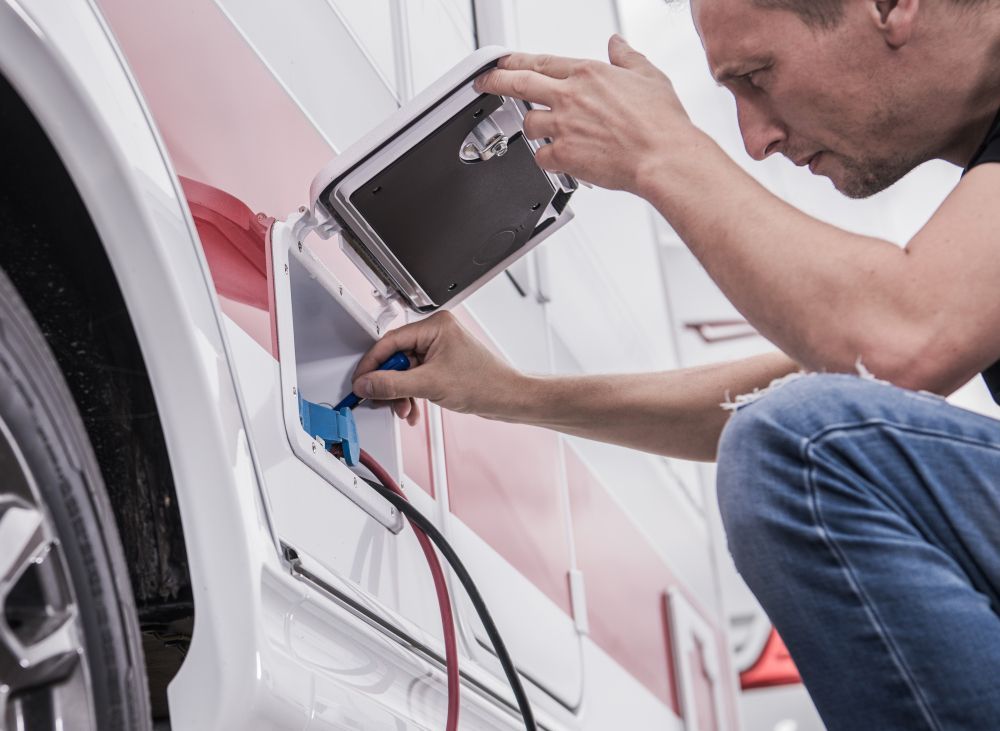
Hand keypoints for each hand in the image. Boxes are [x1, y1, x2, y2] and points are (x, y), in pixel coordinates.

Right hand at [352, 311, 524, 423]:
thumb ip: (392, 384)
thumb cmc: (484, 383)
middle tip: (382, 399)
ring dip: (401, 393)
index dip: (372, 364)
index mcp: (435, 325)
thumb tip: (367, 384)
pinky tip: (413, 409)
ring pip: (405, 371)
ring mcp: (439, 349)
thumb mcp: (429, 384)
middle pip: (396, 357)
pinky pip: (417, 378)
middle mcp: (436, 333)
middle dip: (390, 383)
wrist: (508, 398)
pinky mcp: (442, 365)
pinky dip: (412, 395)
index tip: (361, 382)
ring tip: (404, 409)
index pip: (390, 341)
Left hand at [474, 35, 693, 195]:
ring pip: (528, 124)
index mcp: (588, 72)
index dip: (517, 61)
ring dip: (534, 128)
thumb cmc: (661, 122)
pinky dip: (547, 159)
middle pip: (518, 83)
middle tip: (484, 83)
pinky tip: (559, 159)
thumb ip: (627, 58)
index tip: (505, 62)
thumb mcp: (648, 76)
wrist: (663, 156)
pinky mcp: (564, 155)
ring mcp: (564, 126)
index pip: (541, 61)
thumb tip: (618, 45)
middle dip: (495, 81)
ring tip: (546, 132)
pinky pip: (541, 157)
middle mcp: (570, 96)